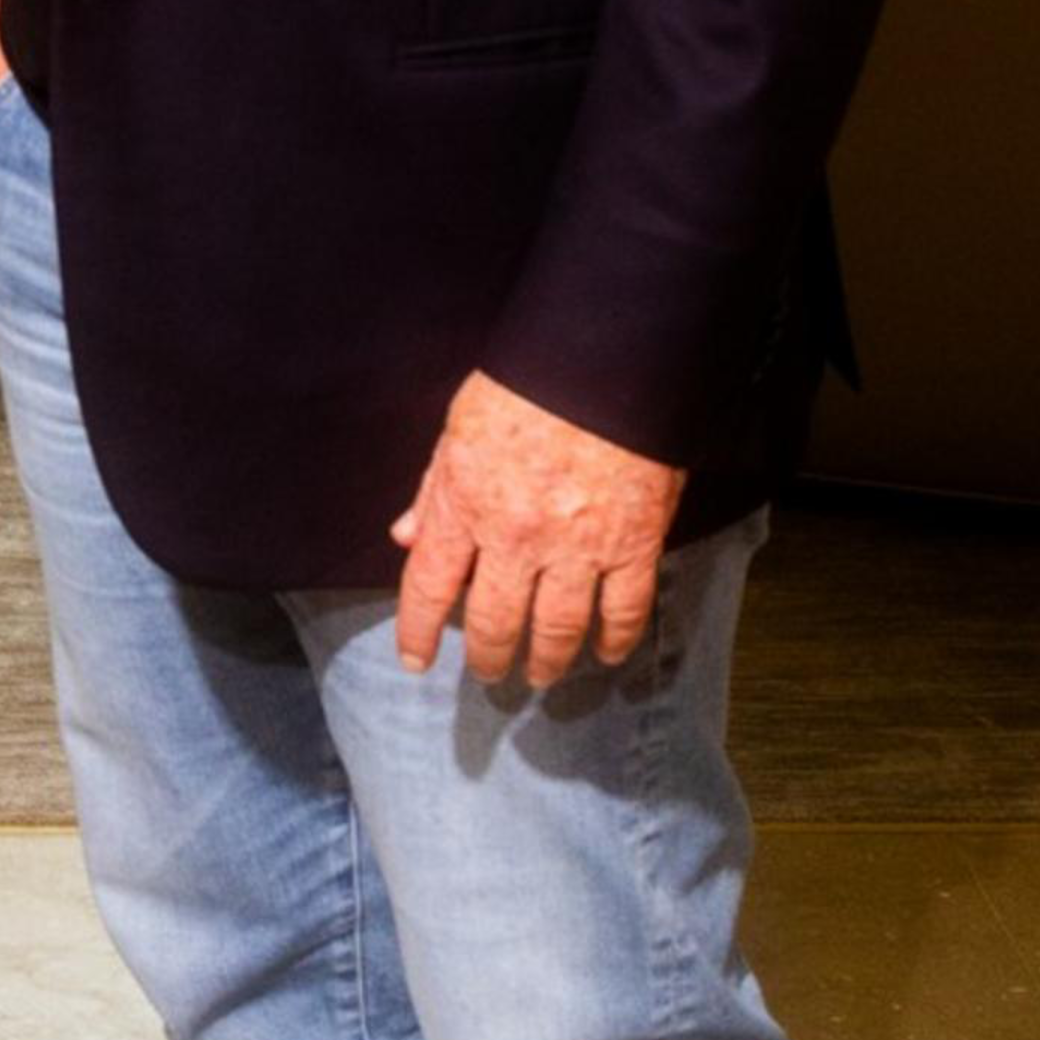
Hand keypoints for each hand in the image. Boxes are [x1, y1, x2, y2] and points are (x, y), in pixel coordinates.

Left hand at [389, 372, 684, 692]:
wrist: (605, 362)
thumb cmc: (525, 385)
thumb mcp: (459, 429)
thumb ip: (433, 490)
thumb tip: (407, 537)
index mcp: (466, 507)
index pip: (430, 587)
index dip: (419, 631)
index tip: (417, 660)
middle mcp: (517, 540)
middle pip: (495, 622)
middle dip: (489, 656)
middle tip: (489, 674)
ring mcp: (578, 548)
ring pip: (558, 628)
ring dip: (547, 660)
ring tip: (540, 676)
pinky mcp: (633, 546)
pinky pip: (624, 609)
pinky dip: (615, 639)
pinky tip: (605, 654)